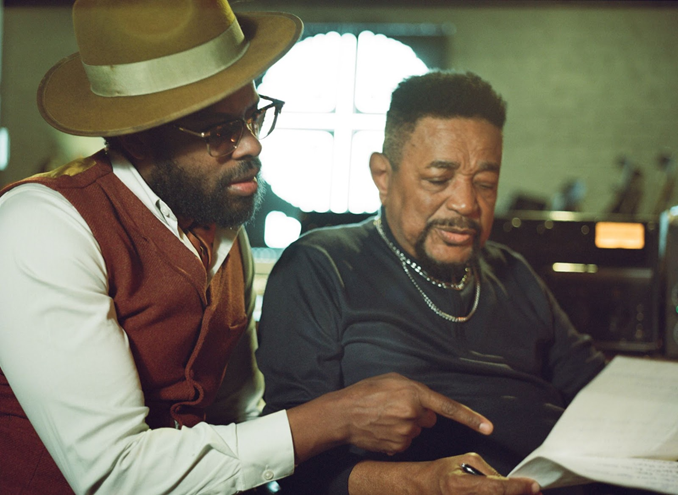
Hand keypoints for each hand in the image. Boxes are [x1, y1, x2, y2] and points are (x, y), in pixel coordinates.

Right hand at [287, 373, 491, 463]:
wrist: (343, 414)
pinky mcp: (398, 447)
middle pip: (429, 419)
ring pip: (417, 431)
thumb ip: (415, 391)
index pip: (449, 408)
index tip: (489, 428)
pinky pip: (406, 442)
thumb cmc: (366, 392)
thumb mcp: (392, 380)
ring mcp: (406, 433)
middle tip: (395, 407)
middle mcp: (413, 415)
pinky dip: (397, 437)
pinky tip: (382, 428)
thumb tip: (429, 409)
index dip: (471, 418)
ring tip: (384, 417)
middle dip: (418, 414)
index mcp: (415, 394)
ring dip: (406, 425)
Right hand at [432, 454, 541, 494]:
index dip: (518, 488)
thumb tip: (510, 484)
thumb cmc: (444, 472)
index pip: (496, 488)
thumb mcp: (467, 461)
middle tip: (534, 493)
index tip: (534, 486)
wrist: (427, 487)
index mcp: (460, 484)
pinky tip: (507, 494)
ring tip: (525, 494)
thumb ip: (489, 472)